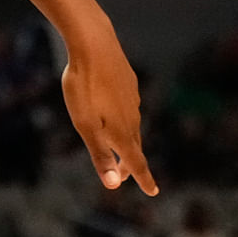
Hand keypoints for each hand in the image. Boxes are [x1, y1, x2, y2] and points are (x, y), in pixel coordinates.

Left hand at [61, 29, 157, 194]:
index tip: (153, 192)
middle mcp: (132, 118)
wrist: (93, 44)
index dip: (144, 179)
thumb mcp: (85, 124)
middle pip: (133, 147)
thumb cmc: (84, 86)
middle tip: (122, 176)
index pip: (136, 163)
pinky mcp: (129, 83)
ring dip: (126, 140)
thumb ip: (100, 154)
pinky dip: (124, 118)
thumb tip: (112, 185)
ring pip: (132, 126)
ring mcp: (132, 99)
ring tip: (118, 147)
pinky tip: (117, 112)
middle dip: (128, 164)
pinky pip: (129, 107)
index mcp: (122, 131)